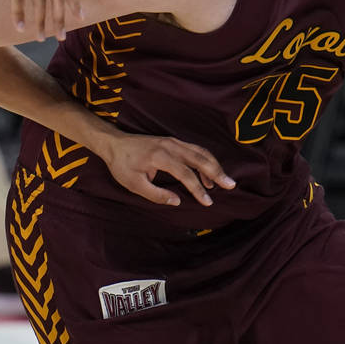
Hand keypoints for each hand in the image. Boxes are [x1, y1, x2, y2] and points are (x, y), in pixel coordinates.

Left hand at [100, 132, 235, 206]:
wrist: (114, 144)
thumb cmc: (122, 165)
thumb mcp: (134, 184)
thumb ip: (156, 194)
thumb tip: (177, 201)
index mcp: (160, 157)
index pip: (185, 174)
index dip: (198, 189)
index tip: (208, 202)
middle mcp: (170, 146)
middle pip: (199, 158)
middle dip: (216, 172)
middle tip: (230, 185)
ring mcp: (172, 141)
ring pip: (200, 151)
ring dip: (213, 165)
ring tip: (222, 181)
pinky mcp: (173, 141)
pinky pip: (194, 149)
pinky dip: (205, 159)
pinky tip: (208, 172)